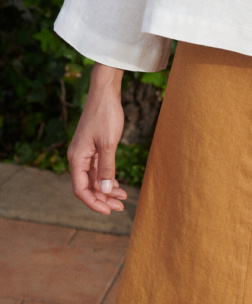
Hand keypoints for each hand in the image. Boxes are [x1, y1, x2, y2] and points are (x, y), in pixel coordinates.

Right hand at [67, 63, 127, 214]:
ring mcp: (85, 152)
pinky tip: (117, 183)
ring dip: (107, 189)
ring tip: (123, 198)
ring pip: (94, 178)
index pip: (81, 190)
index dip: (94, 203)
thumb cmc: (105, 115)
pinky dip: (107, 177)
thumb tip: (105, 191)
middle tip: (120, 207)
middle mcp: (78, 158)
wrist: (105, 92)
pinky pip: (97, 168)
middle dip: (103, 198)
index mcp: (77, 159)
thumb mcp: (108, 143)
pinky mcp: (93, 146)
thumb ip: (106, 167)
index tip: (108, 211)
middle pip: (88, 186)